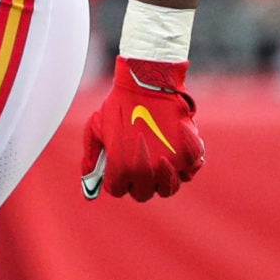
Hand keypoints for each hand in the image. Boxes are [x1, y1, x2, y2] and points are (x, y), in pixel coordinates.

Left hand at [81, 58, 204, 201]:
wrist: (148, 84)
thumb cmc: (118, 106)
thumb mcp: (95, 132)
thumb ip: (91, 163)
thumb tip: (89, 195)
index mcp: (121, 168)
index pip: (118, 190)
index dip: (117, 178)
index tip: (120, 164)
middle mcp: (146, 171)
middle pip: (143, 194)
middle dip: (138, 182)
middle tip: (139, 164)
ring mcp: (171, 164)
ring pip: (168, 188)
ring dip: (161, 179)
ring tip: (157, 160)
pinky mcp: (190, 154)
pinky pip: (189, 173)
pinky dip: (183, 166)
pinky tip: (174, 151)